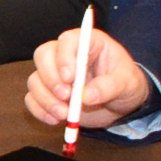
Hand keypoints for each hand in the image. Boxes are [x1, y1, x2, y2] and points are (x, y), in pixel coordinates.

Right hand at [25, 27, 153, 129]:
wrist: (121, 103)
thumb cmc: (126, 84)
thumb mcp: (127, 83)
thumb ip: (109, 87)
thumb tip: (87, 96)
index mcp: (88, 43)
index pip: (68, 40)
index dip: (64, 57)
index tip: (70, 79)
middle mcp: (66, 55)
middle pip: (44, 55)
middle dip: (50, 78)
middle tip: (65, 97)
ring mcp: (54, 74)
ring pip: (36, 79)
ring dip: (46, 98)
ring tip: (64, 114)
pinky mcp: (48, 93)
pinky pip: (33, 98)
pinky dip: (40, 110)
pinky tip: (55, 120)